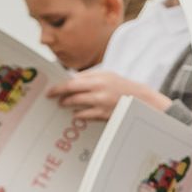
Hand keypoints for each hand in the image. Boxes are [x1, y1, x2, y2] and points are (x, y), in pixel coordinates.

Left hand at [46, 70, 166, 121]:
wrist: (140, 100)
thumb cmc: (123, 86)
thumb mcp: (108, 76)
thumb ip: (89, 77)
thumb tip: (70, 80)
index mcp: (99, 78)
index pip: (72, 82)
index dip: (58, 86)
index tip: (50, 89)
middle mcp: (99, 90)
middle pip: (71, 92)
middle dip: (59, 95)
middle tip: (53, 98)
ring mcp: (100, 103)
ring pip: (76, 105)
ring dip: (67, 105)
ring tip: (63, 104)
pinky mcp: (103, 115)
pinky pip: (84, 115)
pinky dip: (78, 114)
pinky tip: (76, 113)